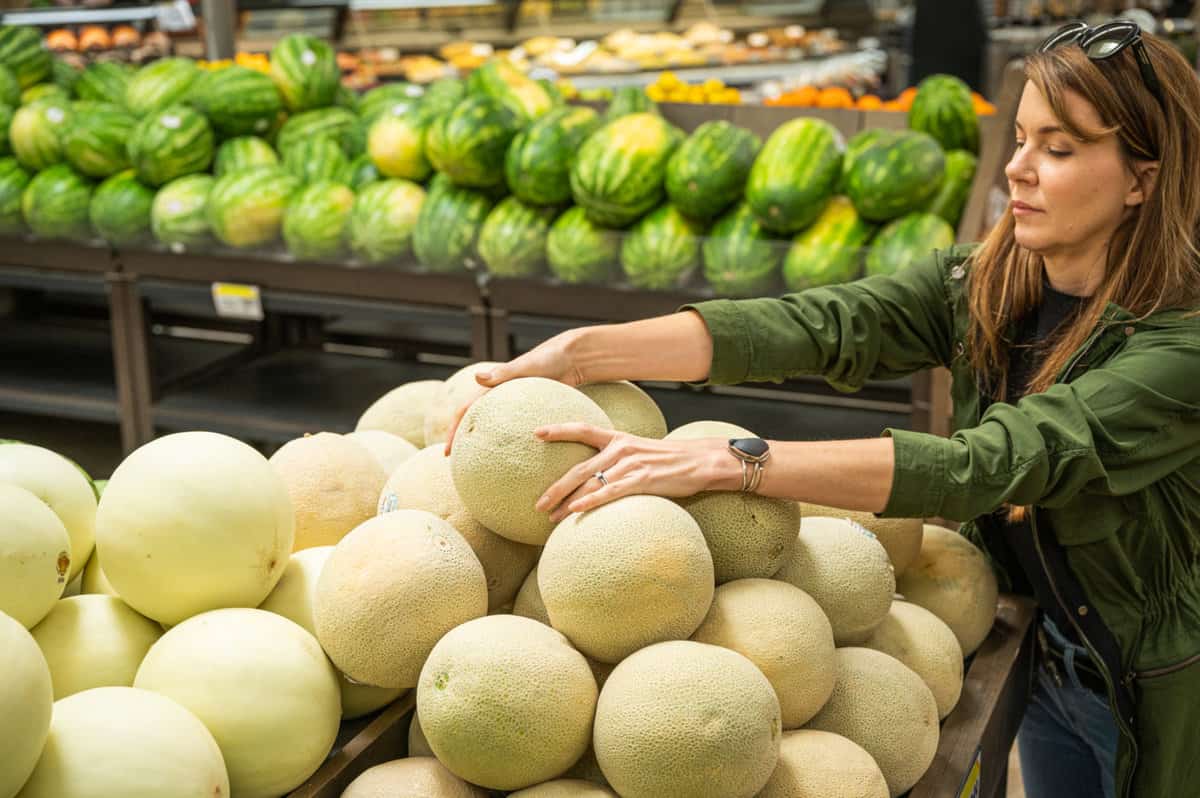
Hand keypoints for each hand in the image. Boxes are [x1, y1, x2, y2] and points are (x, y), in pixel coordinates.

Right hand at [444, 330, 587, 454]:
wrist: (571, 359)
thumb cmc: (548, 359)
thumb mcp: (525, 366)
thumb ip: (503, 372)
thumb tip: (477, 378)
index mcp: (492, 389)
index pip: (465, 412)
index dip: (454, 432)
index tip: (448, 452)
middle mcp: (499, 399)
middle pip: (475, 423)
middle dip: (464, 443)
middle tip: (459, 466)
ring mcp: (514, 408)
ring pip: (495, 430)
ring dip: (486, 446)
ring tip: (483, 469)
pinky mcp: (530, 412)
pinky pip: (516, 431)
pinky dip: (512, 444)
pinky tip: (518, 462)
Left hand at [532, 423, 741, 522]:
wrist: (701, 461)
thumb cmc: (671, 461)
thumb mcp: (640, 452)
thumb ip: (618, 460)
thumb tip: (598, 476)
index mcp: (618, 438)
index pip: (582, 429)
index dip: (558, 430)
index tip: (536, 433)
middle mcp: (620, 449)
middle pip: (578, 467)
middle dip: (555, 487)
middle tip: (537, 503)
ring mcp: (630, 464)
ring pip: (590, 483)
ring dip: (567, 502)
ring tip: (550, 518)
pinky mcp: (641, 480)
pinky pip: (610, 492)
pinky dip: (591, 501)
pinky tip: (576, 511)